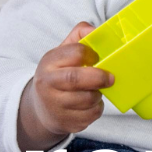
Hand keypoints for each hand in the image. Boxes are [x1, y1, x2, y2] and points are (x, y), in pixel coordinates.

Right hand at [17, 22, 114, 150]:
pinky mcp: (66, 123)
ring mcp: (55, 106)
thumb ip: (78, 36)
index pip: (74, 53)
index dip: (90, 54)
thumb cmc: (58, 75)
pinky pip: (90, 115)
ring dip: (97, 94)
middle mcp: (47, 84)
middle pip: (76, 79)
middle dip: (98, 77)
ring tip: (94, 90)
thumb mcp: (62, 53)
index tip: (96, 57)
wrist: (42, 108)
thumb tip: (94, 29)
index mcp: (48, 63)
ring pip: (87, 100)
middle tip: (110, 78)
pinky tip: (90, 104)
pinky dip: (96, 109)